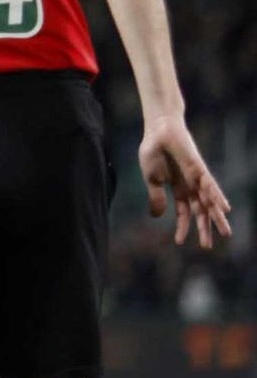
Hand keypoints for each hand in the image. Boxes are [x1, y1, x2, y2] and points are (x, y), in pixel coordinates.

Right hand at [139, 116, 231, 248]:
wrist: (159, 130)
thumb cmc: (154, 151)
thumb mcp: (152, 179)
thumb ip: (156, 197)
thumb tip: (156, 217)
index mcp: (178, 189)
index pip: (183, 212)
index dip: (182, 227)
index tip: (179, 243)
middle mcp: (191, 186)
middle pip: (201, 211)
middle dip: (204, 228)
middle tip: (207, 247)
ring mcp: (197, 178)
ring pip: (209, 202)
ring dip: (217, 218)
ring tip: (225, 234)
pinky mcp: (200, 169)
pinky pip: (210, 186)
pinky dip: (218, 197)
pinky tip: (224, 209)